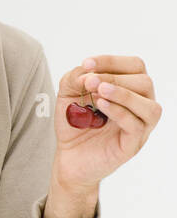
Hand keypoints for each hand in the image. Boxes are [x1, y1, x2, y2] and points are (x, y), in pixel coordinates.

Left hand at [51, 54, 162, 192]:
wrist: (67, 156)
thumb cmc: (74, 123)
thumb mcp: (68, 94)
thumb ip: (75, 78)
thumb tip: (87, 71)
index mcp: (130, 89)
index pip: (135, 66)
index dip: (112, 61)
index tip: (86, 64)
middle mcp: (140, 106)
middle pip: (145, 82)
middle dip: (115, 77)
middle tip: (90, 81)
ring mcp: (140, 127)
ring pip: (149, 106)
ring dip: (124, 94)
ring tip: (99, 90)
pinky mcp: (132, 145)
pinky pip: (136, 126)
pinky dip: (119, 112)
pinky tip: (100, 106)